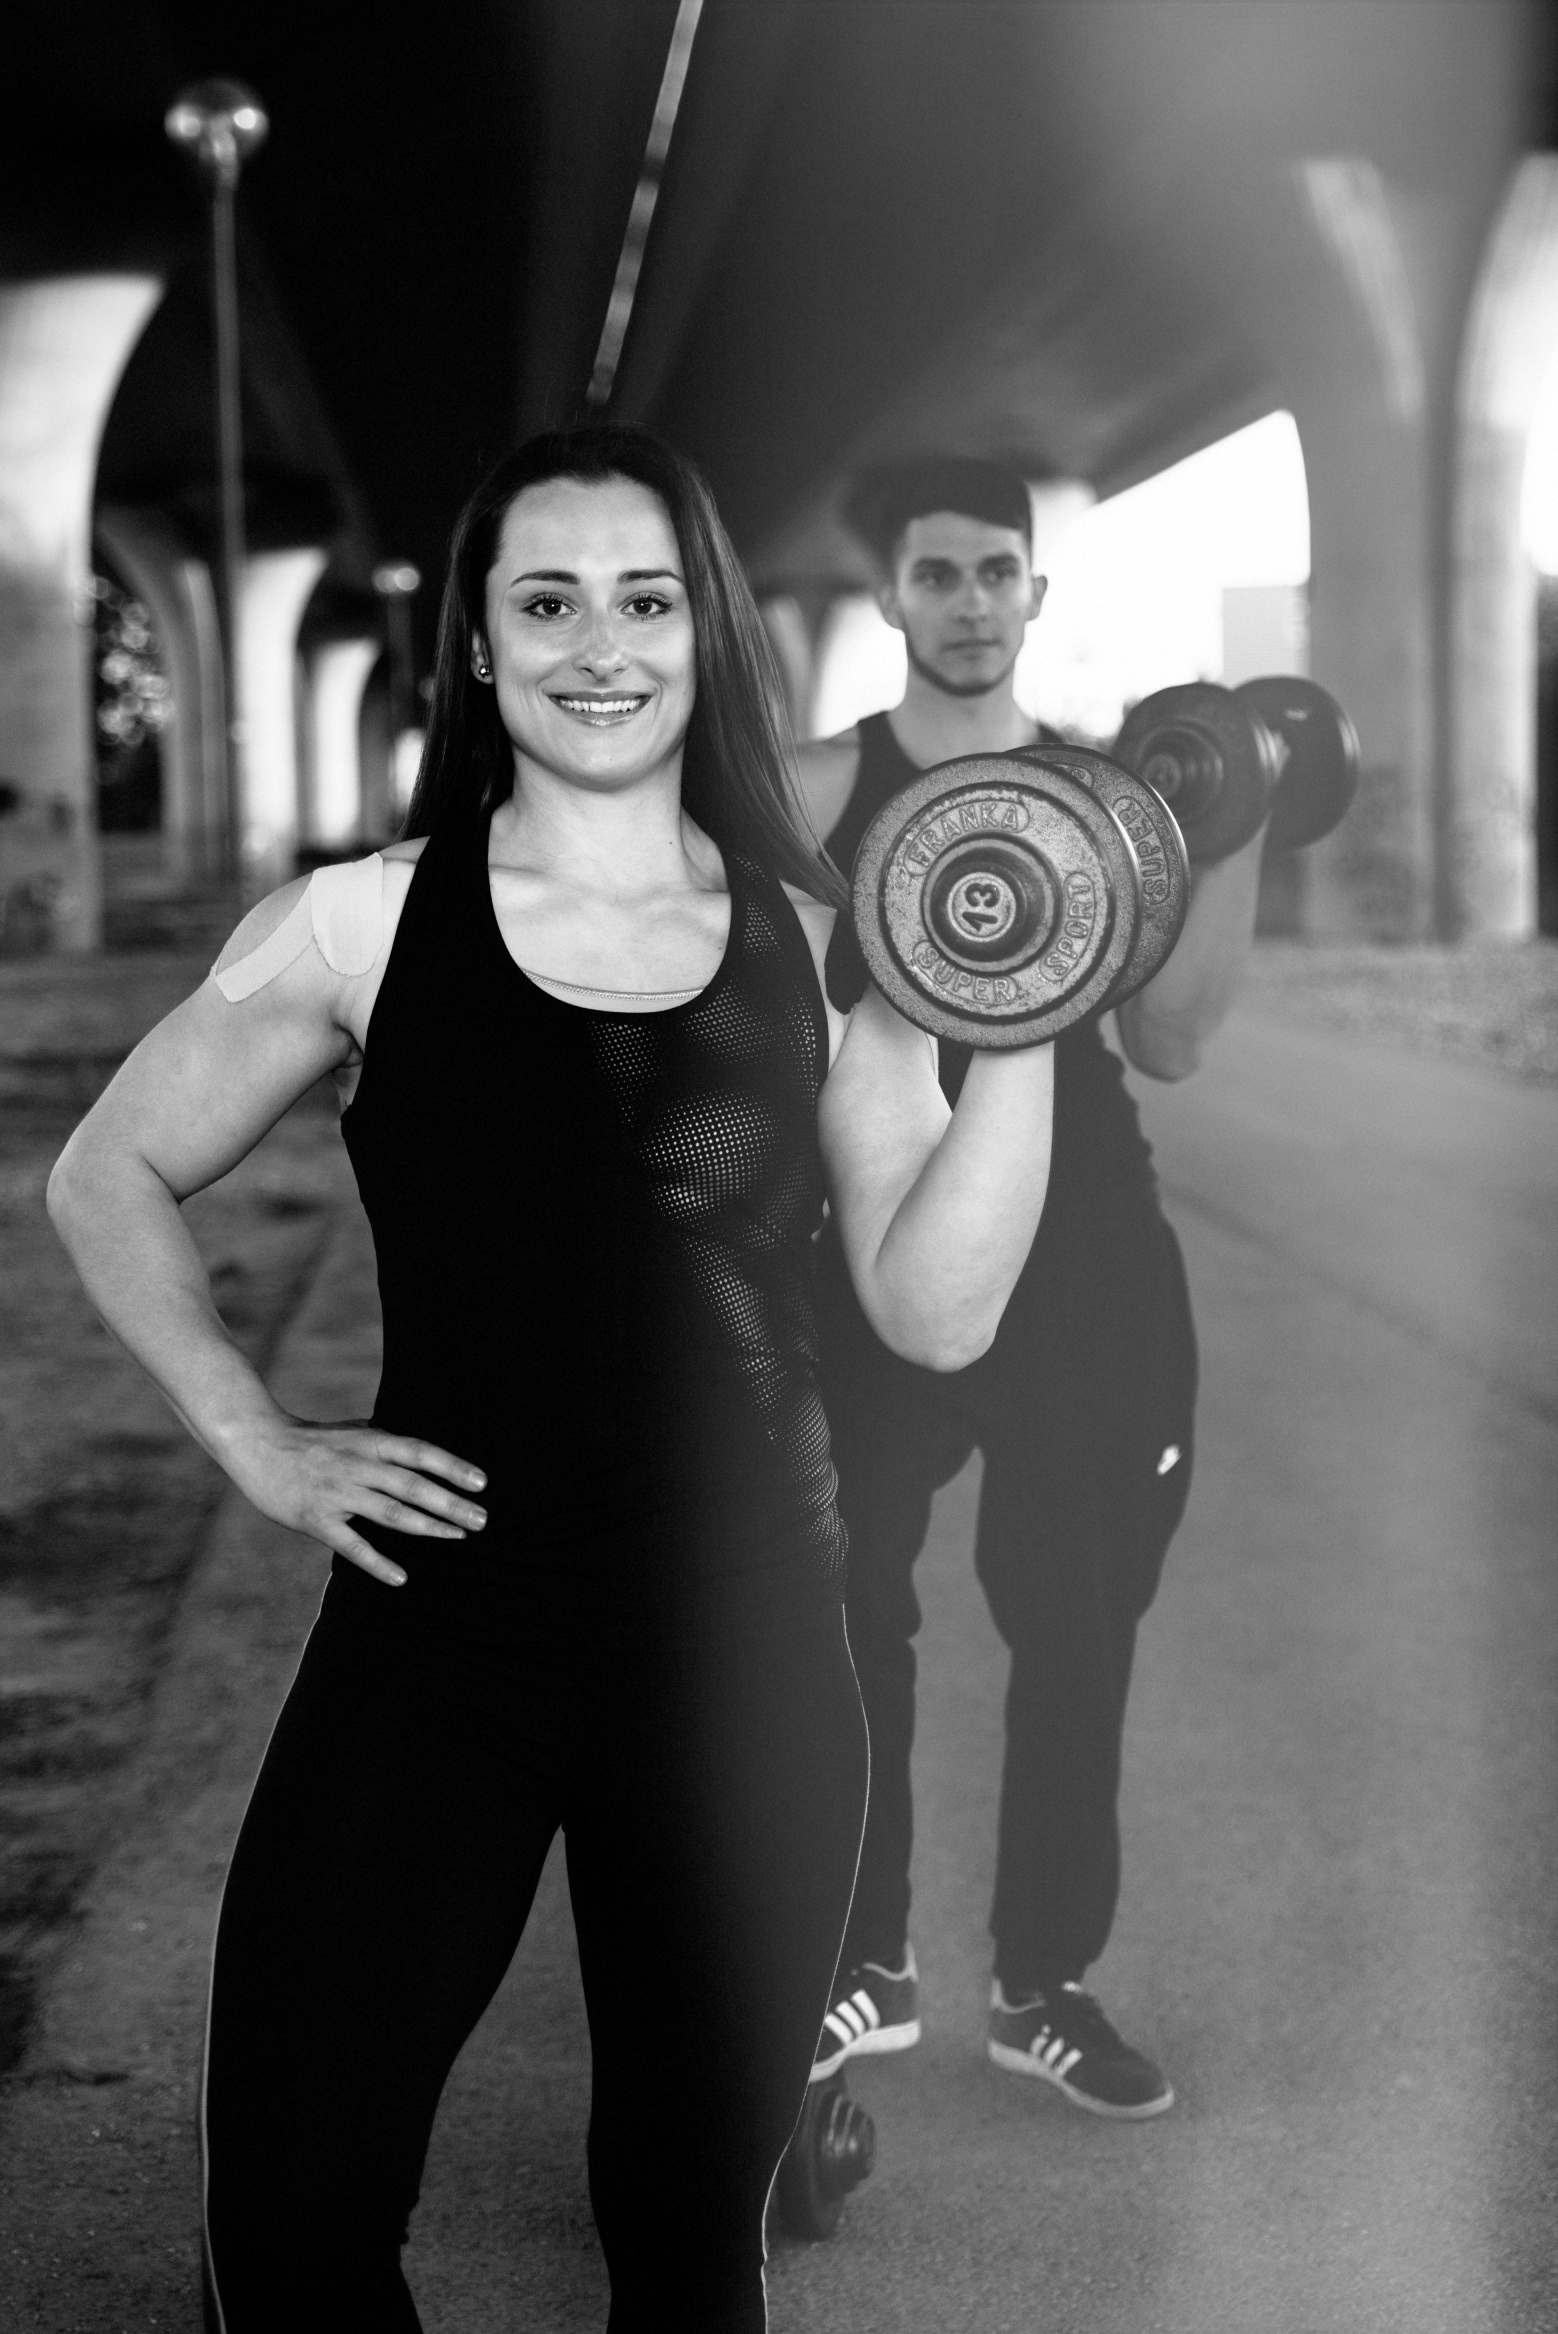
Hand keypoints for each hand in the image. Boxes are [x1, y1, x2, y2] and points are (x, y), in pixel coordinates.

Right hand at [230, 1416, 487, 1586]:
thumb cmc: (311, 1439)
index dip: (452, 1466)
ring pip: (391, 1513)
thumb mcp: (352, 1431)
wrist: (257, 1443)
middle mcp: (358, 1465)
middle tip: (482, 1520)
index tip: (482, 1482)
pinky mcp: (316, 1519)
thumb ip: (383, 1441)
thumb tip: (420, 1451)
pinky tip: (401, 1578)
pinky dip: (378, 1563)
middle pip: (413, 1485)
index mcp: (369, 1441)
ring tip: (458, 1537)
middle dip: (451, 1503)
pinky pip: (352, 1545)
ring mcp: (337, 1492)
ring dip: (428, 1527)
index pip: (419, 1452)